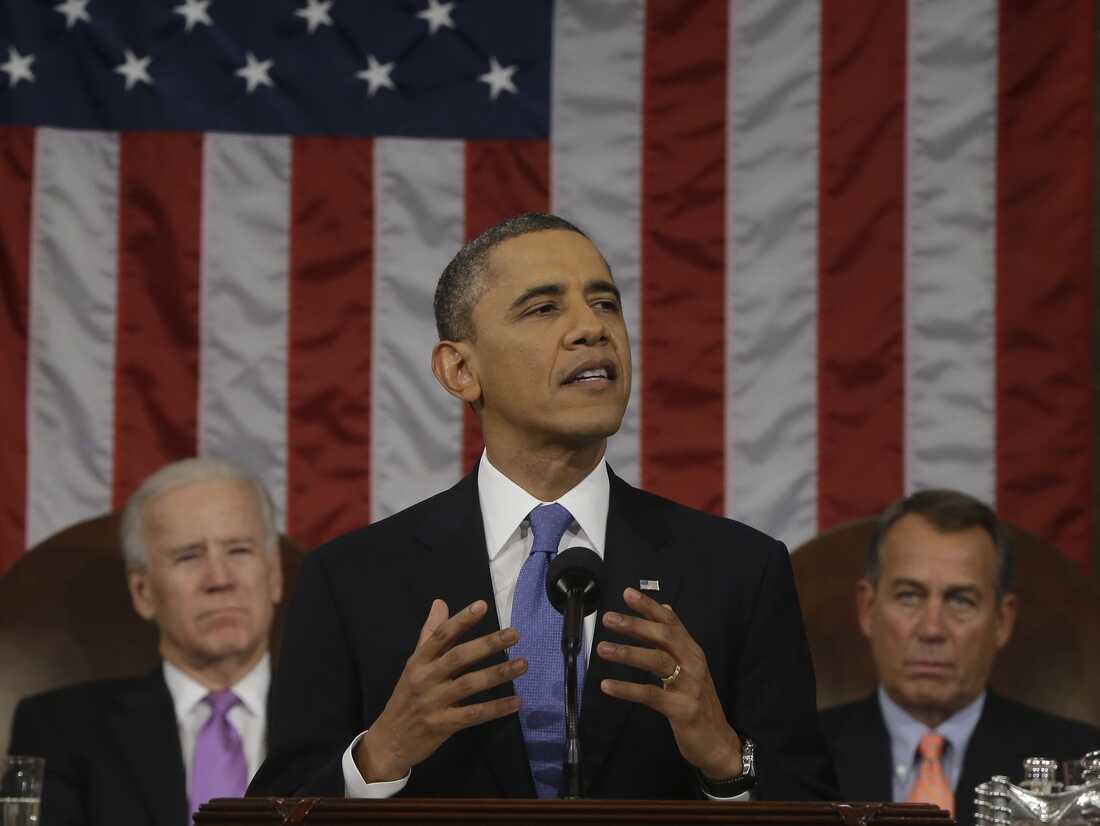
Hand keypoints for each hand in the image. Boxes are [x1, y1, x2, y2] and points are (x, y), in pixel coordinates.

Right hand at [356, 599, 524, 781]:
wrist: (389, 741)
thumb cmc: (407, 697)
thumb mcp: (413, 664)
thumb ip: (430, 634)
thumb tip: (440, 602)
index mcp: (418, 661)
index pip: (441, 635)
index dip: (461, 620)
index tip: (482, 606)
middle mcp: (425, 679)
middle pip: (458, 657)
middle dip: (487, 644)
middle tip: (514, 633)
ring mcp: (433, 703)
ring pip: (469, 684)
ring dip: (498, 673)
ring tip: (522, 664)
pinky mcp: (442, 725)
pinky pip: (473, 714)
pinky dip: (496, 708)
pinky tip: (516, 702)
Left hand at [597, 587, 741, 779]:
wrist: (718, 741)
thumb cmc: (698, 701)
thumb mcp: (690, 666)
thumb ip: (676, 638)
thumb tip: (665, 607)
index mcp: (692, 650)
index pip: (670, 621)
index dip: (649, 606)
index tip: (627, 593)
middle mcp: (693, 662)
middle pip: (664, 636)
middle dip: (635, 625)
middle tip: (609, 618)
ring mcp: (689, 685)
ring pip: (657, 661)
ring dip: (628, 653)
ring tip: (603, 648)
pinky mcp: (682, 708)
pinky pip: (651, 695)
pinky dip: (628, 689)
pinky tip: (607, 685)